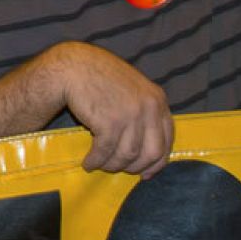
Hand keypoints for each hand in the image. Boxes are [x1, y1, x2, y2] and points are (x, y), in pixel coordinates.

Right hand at [48, 41, 172, 177]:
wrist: (73, 66)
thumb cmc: (100, 78)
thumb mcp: (132, 89)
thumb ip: (144, 112)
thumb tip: (146, 151)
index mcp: (158, 100)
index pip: (167, 140)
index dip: (157, 161)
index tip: (145, 173)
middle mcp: (149, 108)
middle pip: (152, 152)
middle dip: (136, 167)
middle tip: (121, 169)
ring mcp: (130, 115)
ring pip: (128, 155)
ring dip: (112, 166)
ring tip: (100, 165)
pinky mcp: (109, 122)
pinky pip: (105, 151)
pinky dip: (96, 161)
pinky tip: (89, 162)